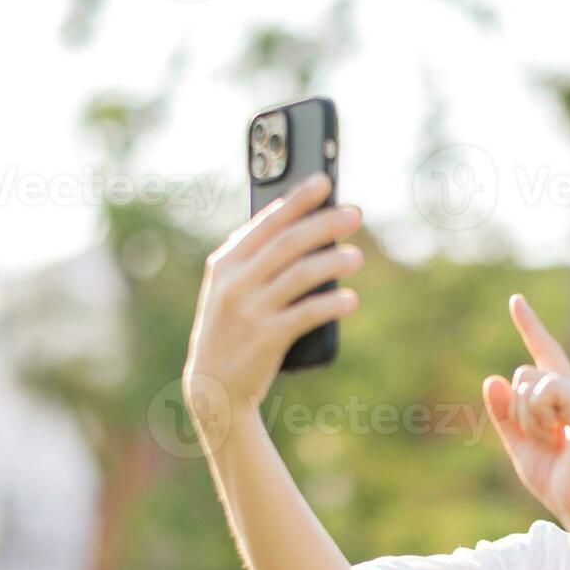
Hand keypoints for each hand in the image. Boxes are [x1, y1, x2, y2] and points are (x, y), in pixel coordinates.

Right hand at [183, 172, 363, 441]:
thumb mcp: (229, 290)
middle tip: (355, 214)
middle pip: (288, 243)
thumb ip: (252, 260)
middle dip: (324, 224)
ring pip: (300, 275)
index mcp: (225, 264)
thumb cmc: (231, 330)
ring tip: (357, 257)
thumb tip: (294, 224)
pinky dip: (331, 304)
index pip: (266, 223)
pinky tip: (350, 299)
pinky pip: (306, 314)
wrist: (213, 387)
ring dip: (332, 262)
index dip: (297, 200)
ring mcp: (250, 310)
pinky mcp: (266, 338)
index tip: (324, 181)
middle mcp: (235, 282)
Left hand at [482, 294, 569, 530]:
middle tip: (542, 438)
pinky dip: (538, 415)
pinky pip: (545, 390)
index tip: (516, 300)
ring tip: (551, 440)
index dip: (529, 325)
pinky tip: (557, 435)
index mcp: (560, 396)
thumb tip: (493, 379)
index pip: (542, 353)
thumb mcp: (518, 443)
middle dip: (517, 409)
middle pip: (523, 372)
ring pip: (530, 381)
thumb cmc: (555, 478)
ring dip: (527, 416)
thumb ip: (504, 413)